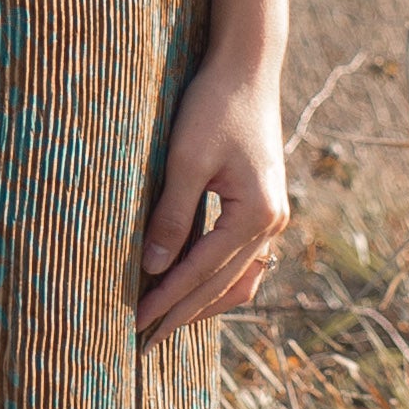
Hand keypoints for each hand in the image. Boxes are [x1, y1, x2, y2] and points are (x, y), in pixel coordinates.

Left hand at [136, 56, 287, 338]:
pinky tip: (191, 287)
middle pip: (223, 285)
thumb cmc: (214, 106)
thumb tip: (154, 268)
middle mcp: (273, 223)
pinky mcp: (264, 207)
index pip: (203, 272)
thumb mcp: (186, 160)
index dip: (167, 300)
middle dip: (183, 312)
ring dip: (202, 302)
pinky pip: (242, 260)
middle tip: (144, 340)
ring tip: (166, 322)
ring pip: (238, 279)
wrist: (247, 68)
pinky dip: (217, 279)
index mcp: (257, 215)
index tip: (135, 324)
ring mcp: (273, 217)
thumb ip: (172, 216)